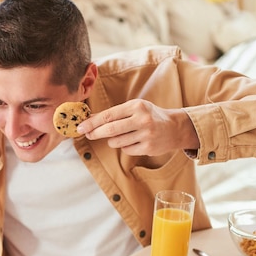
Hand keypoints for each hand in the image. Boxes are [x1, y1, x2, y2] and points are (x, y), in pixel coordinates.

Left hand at [77, 99, 199, 155]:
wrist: (175, 127)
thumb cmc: (149, 115)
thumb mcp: (134, 108)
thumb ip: (113, 114)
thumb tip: (89, 119)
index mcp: (136, 106)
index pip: (108, 115)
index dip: (92, 122)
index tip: (80, 127)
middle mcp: (142, 119)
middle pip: (110, 130)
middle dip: (95, 133)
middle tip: (87, 134)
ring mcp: (146, 134)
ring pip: (116, 142)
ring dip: (113, 141)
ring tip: (122, 135)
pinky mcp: (148, 147)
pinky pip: (126, 150)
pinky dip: (125, 147)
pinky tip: (134, 141)